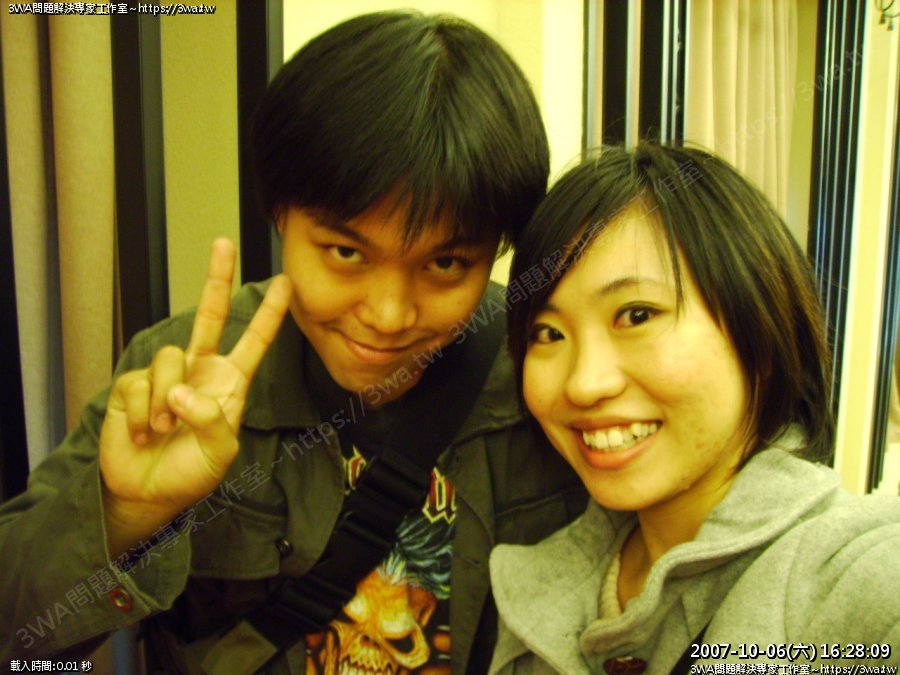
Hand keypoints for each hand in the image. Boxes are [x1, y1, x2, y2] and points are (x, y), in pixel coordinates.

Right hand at [98, 239, 291, 555]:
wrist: (148, 492)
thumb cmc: (192, 472)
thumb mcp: (219, 452)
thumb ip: (210, 420)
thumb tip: (180, 390)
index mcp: (230, 383)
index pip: (254, 342)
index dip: (269, 314)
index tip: (285, 284)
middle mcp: (200, 370)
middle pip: (209, 315)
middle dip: (217, 279)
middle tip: (225, 243)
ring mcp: (166, 376)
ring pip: (168, 359)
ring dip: (164, 402)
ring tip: (163, 430)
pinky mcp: (133, 385)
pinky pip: (138, 384)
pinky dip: (141, 413)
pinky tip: (143, 433)